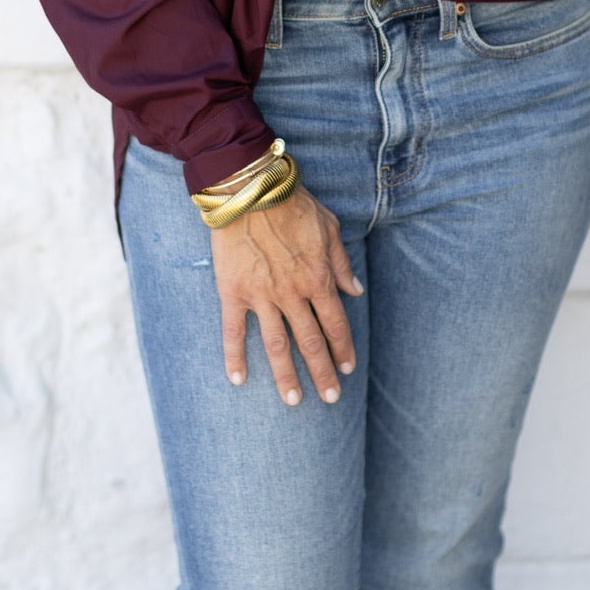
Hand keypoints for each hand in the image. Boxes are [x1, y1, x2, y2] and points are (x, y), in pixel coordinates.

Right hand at [211, 186, 362, 406]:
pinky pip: (233, 331)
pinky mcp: (234, 292)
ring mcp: (262, 296)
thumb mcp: (330, 228)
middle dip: (322, 372)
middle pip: (310, 342)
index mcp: (318, 278)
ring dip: (286, 375)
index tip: (347, 369)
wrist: (251, 189)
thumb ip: (342, 264)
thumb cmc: (293, 203)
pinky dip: (235, 357)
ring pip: (277, 345)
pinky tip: (238, 380)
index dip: (342, 349)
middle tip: (329, 399)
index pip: (335, 324)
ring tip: (293, 400)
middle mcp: (292, 293)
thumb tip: (356, 291)